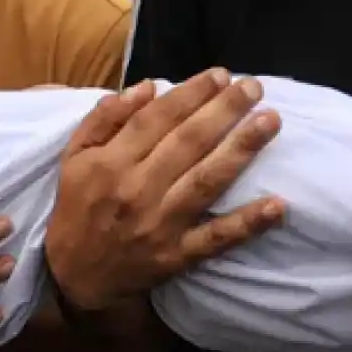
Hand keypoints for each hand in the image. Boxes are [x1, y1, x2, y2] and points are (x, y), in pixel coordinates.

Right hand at [45, 69, 285, 311]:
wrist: (75, 277)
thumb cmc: (78, 208)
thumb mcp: (74, 157)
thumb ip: (104, 119)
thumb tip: (146, 87)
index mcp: (111, 163)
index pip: (156, 119)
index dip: (190, 94)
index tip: (220, 75)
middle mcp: (137, 190)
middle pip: (187, 143)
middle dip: (223, 110)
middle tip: (253, 86)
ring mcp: (161, 225)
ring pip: (205, 182)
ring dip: (240, 150)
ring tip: (270, 121)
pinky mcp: (178, 256)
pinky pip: (216, 239)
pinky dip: (247, 224)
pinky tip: (277, 205)